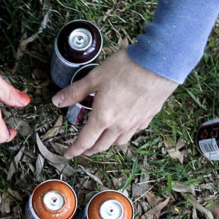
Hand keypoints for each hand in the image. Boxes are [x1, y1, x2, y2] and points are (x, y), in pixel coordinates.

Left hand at [54, 50, 178, 157]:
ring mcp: (136, 122)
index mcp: (103, 118)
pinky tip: (124, 127)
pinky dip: (125, 134)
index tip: (68, 154)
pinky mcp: (149, 116)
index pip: (85, 141)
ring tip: (102, 140)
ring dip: (107, 144)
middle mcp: (119, 125)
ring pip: (119, 142)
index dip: (74, 150)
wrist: (161, 63)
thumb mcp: (95, 77)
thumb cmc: (127, 68)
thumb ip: (75, 91)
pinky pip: (134, 132)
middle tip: (83, 149)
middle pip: (102, 146)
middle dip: (89, 150)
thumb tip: (57, 101)